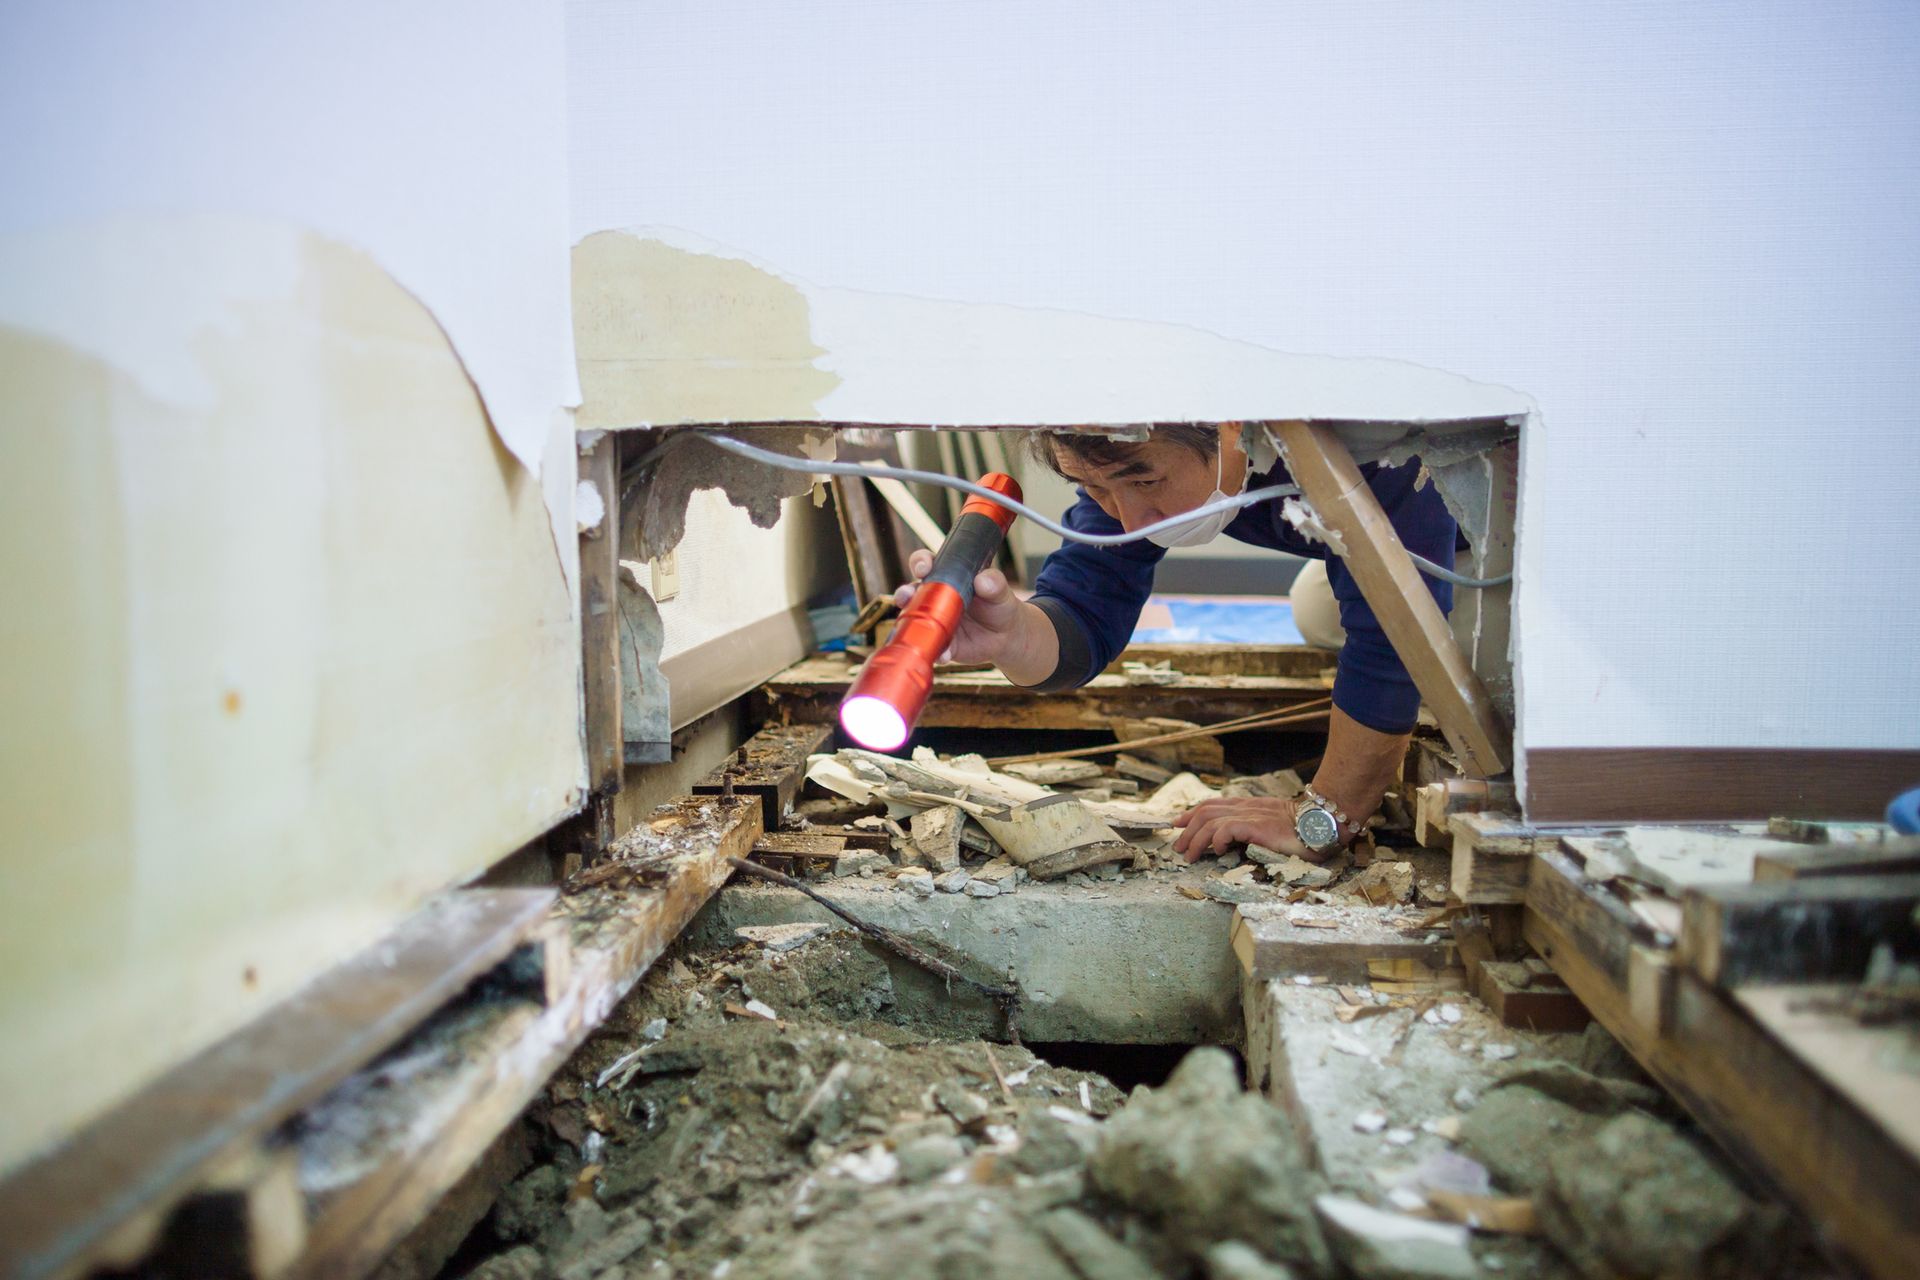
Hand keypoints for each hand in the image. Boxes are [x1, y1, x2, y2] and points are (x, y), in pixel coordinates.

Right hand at [893, 548, 1023, 664]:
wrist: (1006, 636)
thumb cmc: (999, 605)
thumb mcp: (1000, 591)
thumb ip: (994, 583)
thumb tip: (983, 580)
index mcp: (945, 577)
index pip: (926, 564)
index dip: (921, 563)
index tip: (923, 568)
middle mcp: (933, 598)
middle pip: (910, 592)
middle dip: (904, 593)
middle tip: (906, 596)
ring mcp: (934, 622)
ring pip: (915, 622)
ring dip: (911, 624)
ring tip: (917, 626)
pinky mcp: (941, 644)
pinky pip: (934, 649)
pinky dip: (938, 653)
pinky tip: (944, 654)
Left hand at [1171, 796, 1316, 862]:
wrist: (1324, 823)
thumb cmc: (1304, 831)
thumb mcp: (1273, 828)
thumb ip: (1254, 831)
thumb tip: (1234, 843)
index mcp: (1250, 807)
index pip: (1213, 805)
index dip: (1192, 814)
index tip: (1178, 824)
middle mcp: (1247, 808)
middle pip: (1206, 812)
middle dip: (1187, 829)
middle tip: (1178, 847)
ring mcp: (1252, 816)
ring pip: (1211, 821)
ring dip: (1195, 838)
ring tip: (1188, 855)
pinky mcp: (1257, 826)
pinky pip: (1227, 829)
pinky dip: (1216, 839)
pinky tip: (1216, 850)